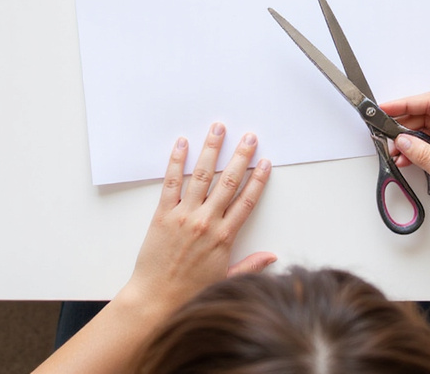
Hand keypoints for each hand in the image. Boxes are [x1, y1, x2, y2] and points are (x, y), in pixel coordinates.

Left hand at [122, 123, 274, 314]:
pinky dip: (177, 162)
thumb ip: (250, 265)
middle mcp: (207, 222)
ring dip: (212, 150)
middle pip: (229, 182)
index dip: (258, 180)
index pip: (246, 201)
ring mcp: (184, 216)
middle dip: (240, 157)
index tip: (265, 162)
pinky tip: (182, 144)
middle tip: (249, 137)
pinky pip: (171, 183)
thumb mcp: (226, 279)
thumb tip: (272, 256)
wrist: (156, 300)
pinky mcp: (163, 215)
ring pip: (202, 176)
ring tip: (218, 129)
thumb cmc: (191, 292)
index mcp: (224, 237)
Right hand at [383, 93, 429, 232]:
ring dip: (406, 139)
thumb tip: (402, 140)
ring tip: (392, 149)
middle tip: (383, 130)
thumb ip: (423, 154)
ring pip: (424, 130)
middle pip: (427, 115)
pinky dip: (412, 150)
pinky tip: (402, 159)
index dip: (407, 104)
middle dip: (403, 122)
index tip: (386, 109)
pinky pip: (426, 145)